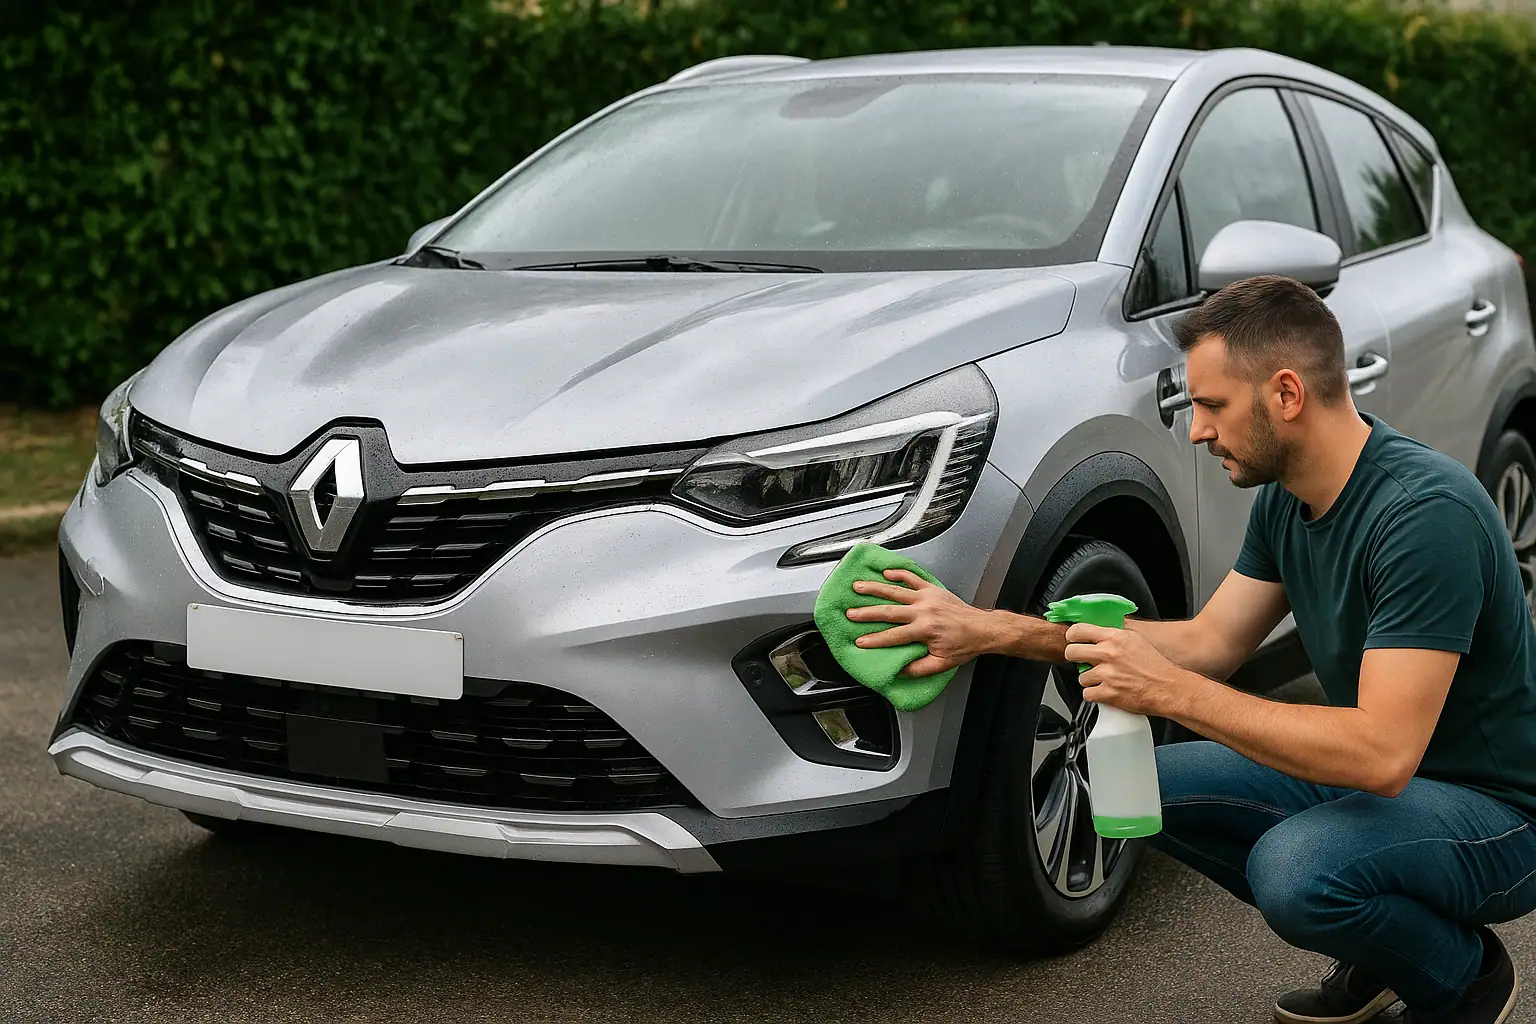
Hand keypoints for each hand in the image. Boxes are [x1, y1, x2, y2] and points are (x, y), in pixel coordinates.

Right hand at [844, 570, 997, 676]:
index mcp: (925, 630)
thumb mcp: (942, 663)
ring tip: (858, 586)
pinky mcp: (932, 589)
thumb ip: (919, 668)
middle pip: (889, 611)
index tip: (860, 641)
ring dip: (875, 588)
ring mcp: (927, 597)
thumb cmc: (964, 645)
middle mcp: (924, 611)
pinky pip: (912, 578)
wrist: (982, 628)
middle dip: (867, 612)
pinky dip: (898, 573)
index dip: (875, 640)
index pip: (894, 636)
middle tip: (850, 613)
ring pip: (896, 591)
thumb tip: (899, 670)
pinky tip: (885, 572)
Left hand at [1063, 623, 1188, 716]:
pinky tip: (1105, 691)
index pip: (1079, 630)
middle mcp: (1109, 654)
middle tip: (1081, 661)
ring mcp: (1107, 674)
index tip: (1072, 640)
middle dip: (1074, 657)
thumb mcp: (1135, 639)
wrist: (1168, 688)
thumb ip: (1114, 634)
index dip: (1072, 636)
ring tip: (1105, 680)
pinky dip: (1094, 695)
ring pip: (1081, 677)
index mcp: (1115, 638)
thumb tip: (1096, 632)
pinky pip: (1087, 694)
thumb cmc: (1155, 666)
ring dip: (1090, 680)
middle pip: (1071, 652)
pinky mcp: (1108, 693)